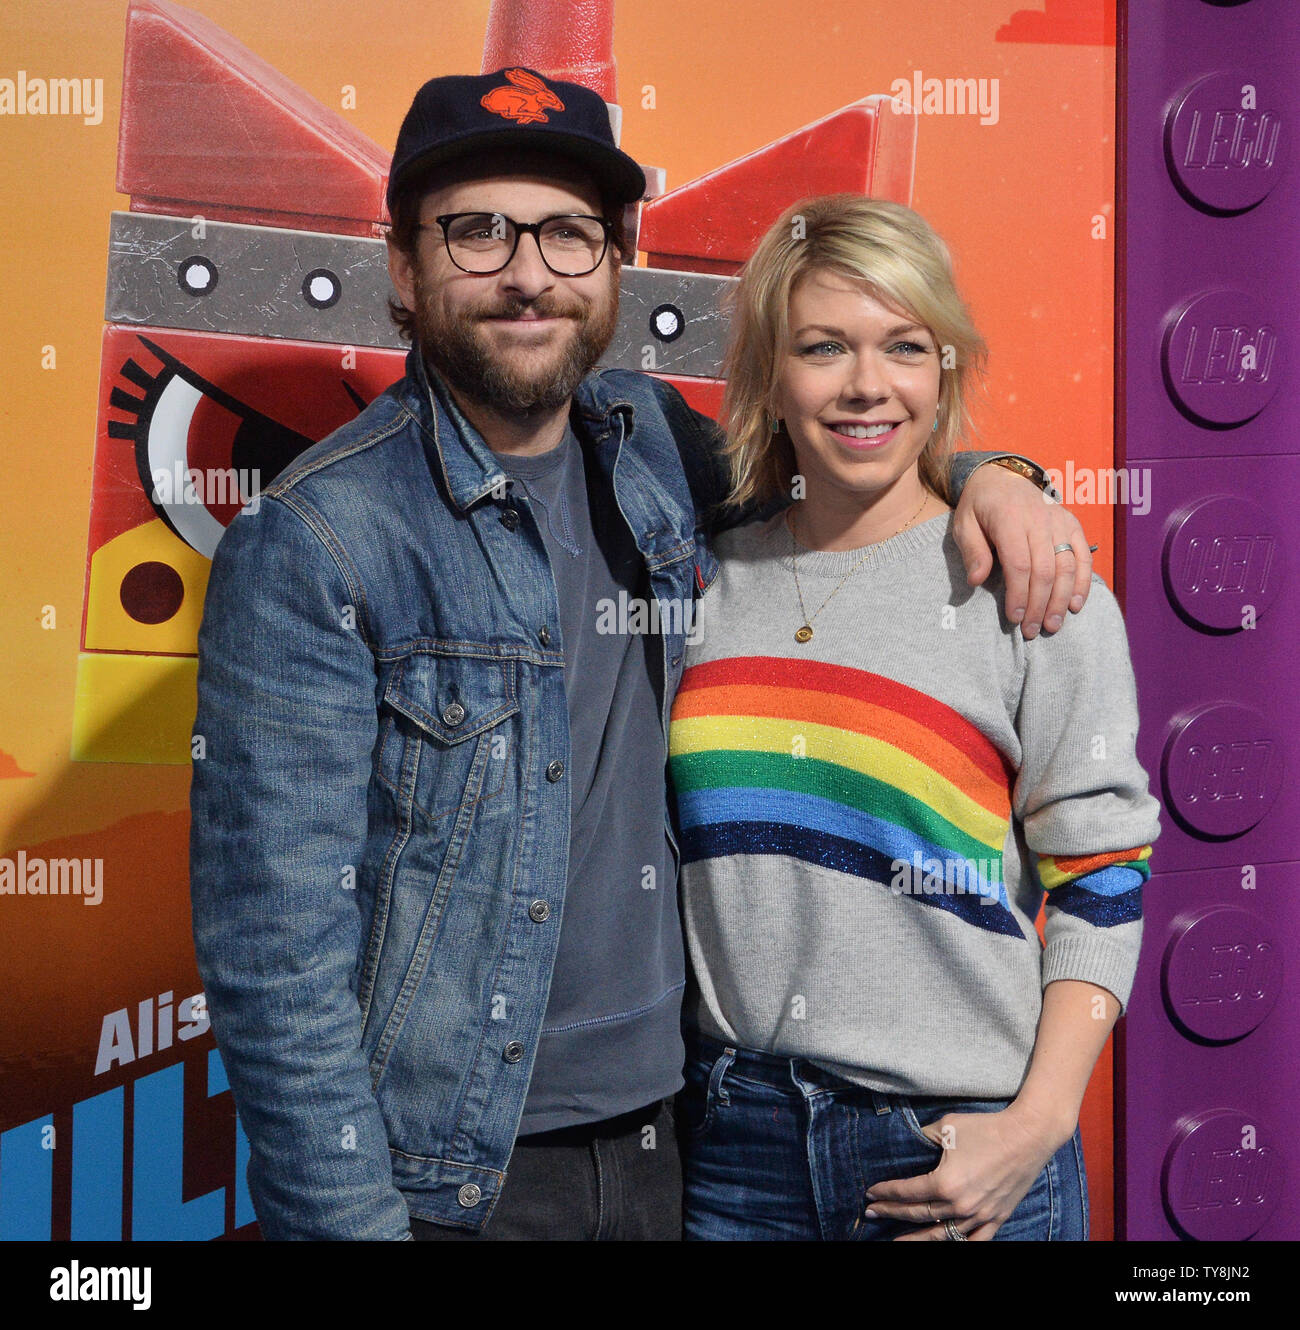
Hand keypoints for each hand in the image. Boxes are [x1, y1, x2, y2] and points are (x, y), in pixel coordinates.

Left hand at [863, 1105, 1066, 1240]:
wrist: (1027, 1136)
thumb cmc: (986, 1128)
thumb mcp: (947, 1127)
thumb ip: (923, 1138)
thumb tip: (908, 1143)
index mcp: (945, 1184)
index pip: (907, 1193)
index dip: (886, 1193)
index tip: (870, 1194)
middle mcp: (960, 1206)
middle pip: (919, 1215)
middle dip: (892, 1213)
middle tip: (873, 1213)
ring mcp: (980, 1216)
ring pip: (942, 1235)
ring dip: (917, 1238)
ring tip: (897, 1241)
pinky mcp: (996, 1219)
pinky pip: (974, 1242)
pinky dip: (957, 1245)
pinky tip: (943, 1245)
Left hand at [952, 464, 1092, 638]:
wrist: (1002, 476)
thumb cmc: (980, 506)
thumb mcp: (964, 524)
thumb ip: (972, 551)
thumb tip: (976, 581)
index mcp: (1009, 519)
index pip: (1019, 564)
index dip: (1019, 594)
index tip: (1015, 618)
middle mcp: (1039, 520)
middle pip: (1045, 569)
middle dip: (1039, 604)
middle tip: (1031, 630)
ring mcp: (1059, 522)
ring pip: (1066, 566)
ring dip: (1061, 599)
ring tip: (1052, 625)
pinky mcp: (1072, 525)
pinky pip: (1083, 556)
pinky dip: (1082, 582)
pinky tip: (1075, 605)